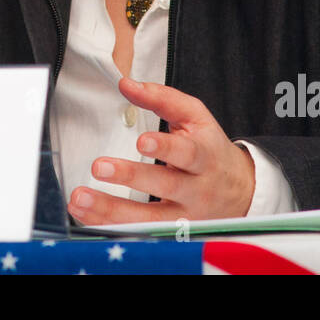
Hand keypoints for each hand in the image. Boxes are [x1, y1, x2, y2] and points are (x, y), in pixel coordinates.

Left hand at [66, 77, 254, 224]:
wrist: (240, 192)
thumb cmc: (209, 149)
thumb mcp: (196, 118)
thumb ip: (163, 99)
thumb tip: (126, 84)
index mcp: (204, 156)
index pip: (187, 152)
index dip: (165, 147)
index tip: (141, 141)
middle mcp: (197, 189)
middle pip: (166, 185)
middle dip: (132, 176)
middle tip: (99, 166)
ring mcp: (186, 218)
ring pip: (150, 219)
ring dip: (112, 210)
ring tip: (80, 199)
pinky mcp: (173, 235)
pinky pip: (140, 235)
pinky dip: (111, 226)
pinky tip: (86, 216)